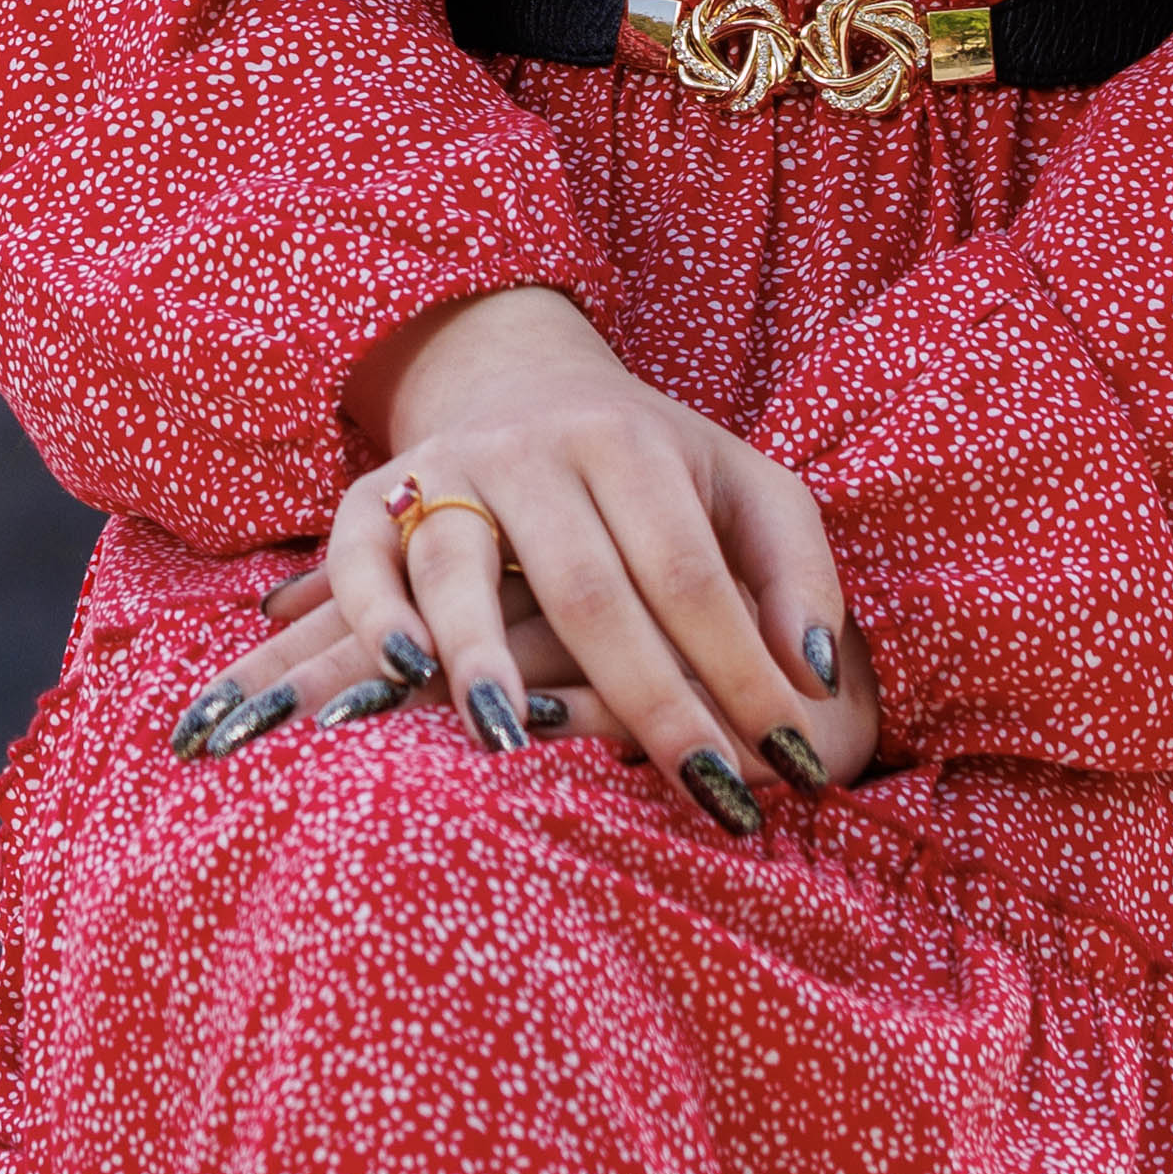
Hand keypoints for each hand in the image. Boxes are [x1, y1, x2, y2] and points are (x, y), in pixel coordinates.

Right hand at [166, 289, 885, 830]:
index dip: (743, 670)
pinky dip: (373, 615)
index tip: (794, 763)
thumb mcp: (747, 491)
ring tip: (508, 738)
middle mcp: (533, 450)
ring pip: (457, 567)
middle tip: (700, 789)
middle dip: (649, 697)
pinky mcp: (371, 498)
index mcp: (631, 443)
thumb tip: (816, 676)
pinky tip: (403, 675)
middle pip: (589, 587)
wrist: (523, 384)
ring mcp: (446, 472)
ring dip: (480, 656)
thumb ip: (797, 574)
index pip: (691, 574)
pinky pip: (357, 559)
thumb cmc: (656, 470)